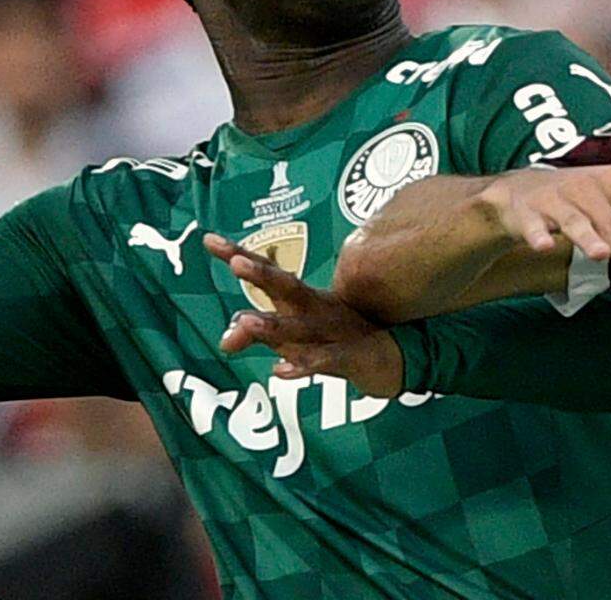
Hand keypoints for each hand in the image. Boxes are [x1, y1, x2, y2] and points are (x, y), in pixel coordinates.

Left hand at [208, 234, 406, 396]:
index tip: (209, 239)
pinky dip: (305, 365)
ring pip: (300, 328)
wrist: (401, 354)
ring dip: (274, 325)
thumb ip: (261, 335)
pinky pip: (326, 361)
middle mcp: (317, 309)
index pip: (268, 273)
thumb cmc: (343, 338)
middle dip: (261, 276)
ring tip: (249, 323)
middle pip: (286, 288)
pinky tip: (281, 370)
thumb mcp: (298, 337)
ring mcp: (333, 333)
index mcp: (304, 299)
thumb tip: (224, 338)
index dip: (239, 255)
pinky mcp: (350, 358)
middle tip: (236, 263)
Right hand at [467, 165, 610, 292]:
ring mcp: (555, 197)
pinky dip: (538, 235)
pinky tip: (544, 247)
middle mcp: (585, 186)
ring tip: (601, 254)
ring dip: (588, 237)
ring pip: (575, 220)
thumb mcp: (606, 193)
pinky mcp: (527, 211)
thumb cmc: (573, 195)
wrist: (518, 190)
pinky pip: (533, 225)